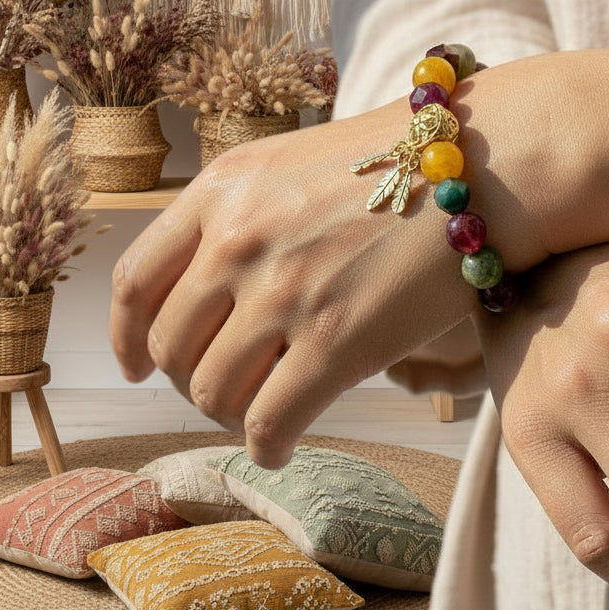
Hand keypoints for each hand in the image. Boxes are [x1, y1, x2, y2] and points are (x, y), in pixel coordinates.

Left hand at [108, 101, 544, 466]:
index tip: (135, 366)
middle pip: (170, 348)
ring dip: (229, 414)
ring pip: (212, 392)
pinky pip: (268, 422)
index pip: (134, 282)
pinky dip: (266, 447)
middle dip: (188, 380)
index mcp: (221, 191)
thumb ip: (238, 215)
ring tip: (260, 411)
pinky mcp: (337, 342)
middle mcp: (239, 240)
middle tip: (223, 388)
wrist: (483, 162)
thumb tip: (206, 292)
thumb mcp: (293, 164)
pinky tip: (280, 446)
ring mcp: (285, 293)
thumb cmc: (397, 163)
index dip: (125, 338)